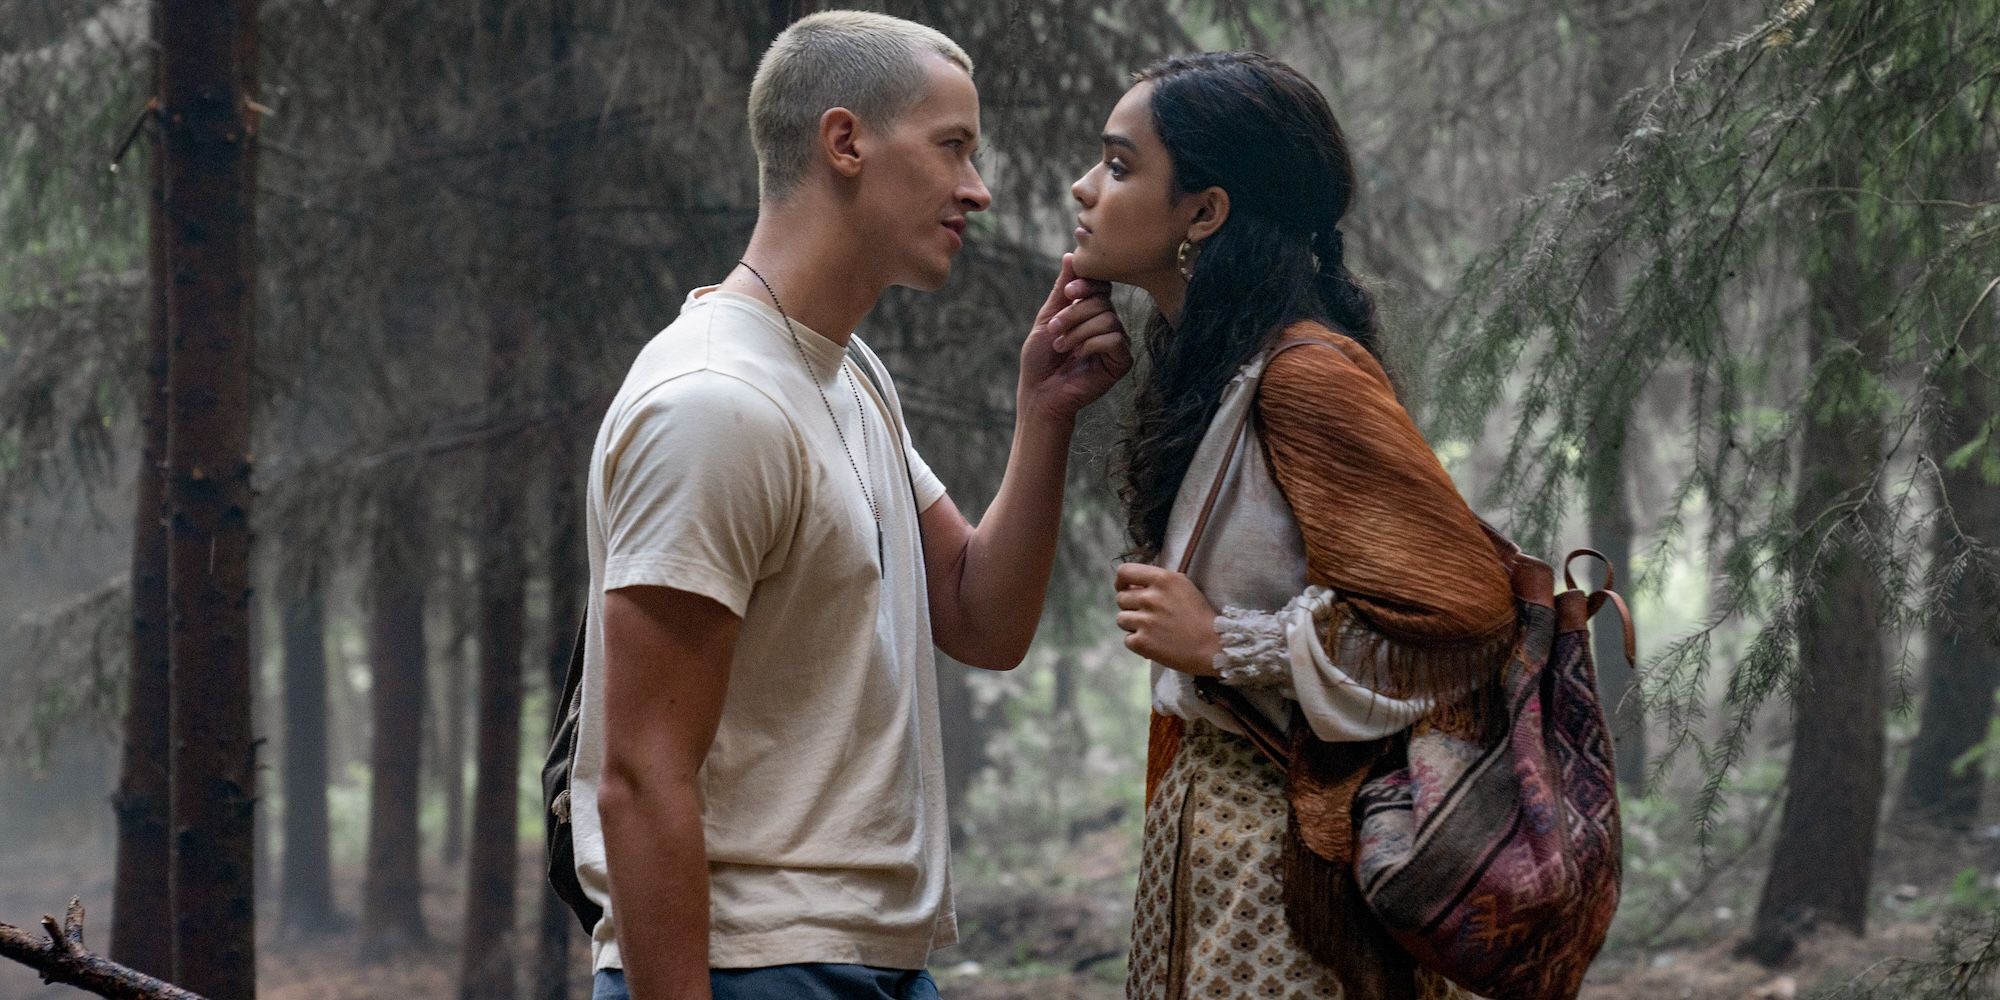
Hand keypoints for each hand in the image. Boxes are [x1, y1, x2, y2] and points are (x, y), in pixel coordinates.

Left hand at [1018, 253, 1132, 421]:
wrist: (1040, 393)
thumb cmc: (1041, 358)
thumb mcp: (1048, 317)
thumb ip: (1063, 289)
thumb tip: (1071, 255)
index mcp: (1091, 312)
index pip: (1101, 286)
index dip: (1088, 284)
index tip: (1070, 293)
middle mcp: (1107, 324)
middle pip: (1103, 301)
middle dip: (1074, 314)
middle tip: (1055, 331)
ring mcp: (1116, 342)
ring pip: (1108, 318)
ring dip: (1078, 331)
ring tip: (1062, 347)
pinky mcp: (1121, 361)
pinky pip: (1115, 338)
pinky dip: (1091, 344)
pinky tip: (1079, 356)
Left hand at [1114, 563, 1221, 675]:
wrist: (1213, 646)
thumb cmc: (1199, 616)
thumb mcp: (1183, 586)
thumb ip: (1157, 581)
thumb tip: (1130, 585)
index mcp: (1163, 579)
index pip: (1124, 571)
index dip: (1121, 581)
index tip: (1126, 589)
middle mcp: (1151, 597)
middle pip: (1120, 598)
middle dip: (1131, 607)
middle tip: (1150, 616)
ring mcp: (1146, 620)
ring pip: (1121, 619)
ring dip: (1133, 625)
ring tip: (1153, 630)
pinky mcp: (1142, 642)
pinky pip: (1127, 640)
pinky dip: (1138, 643)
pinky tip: (1155, 643)